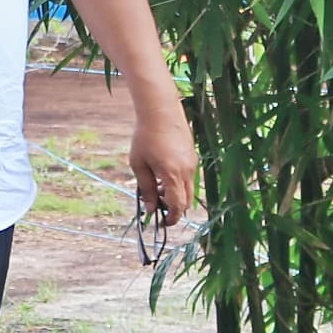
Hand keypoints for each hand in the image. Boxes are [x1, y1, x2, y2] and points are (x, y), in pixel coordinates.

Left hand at [129, 110, 198, 228]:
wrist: (160, 110)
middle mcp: (187, 171)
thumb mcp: (139, 164)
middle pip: (186, 201)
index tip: (162, 222)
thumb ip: (146, 188)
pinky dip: (179, 184)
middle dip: (173, 209)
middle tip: (157, 207)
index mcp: (172, 175)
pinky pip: (189, 178)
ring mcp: (193, 163)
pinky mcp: (193, 157)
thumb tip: (149, 208)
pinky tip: (163, 174)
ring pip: (189, 190)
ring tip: (156, 187)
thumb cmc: (145, 136)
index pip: (177, 206)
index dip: (171, 218)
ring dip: (175, 195)